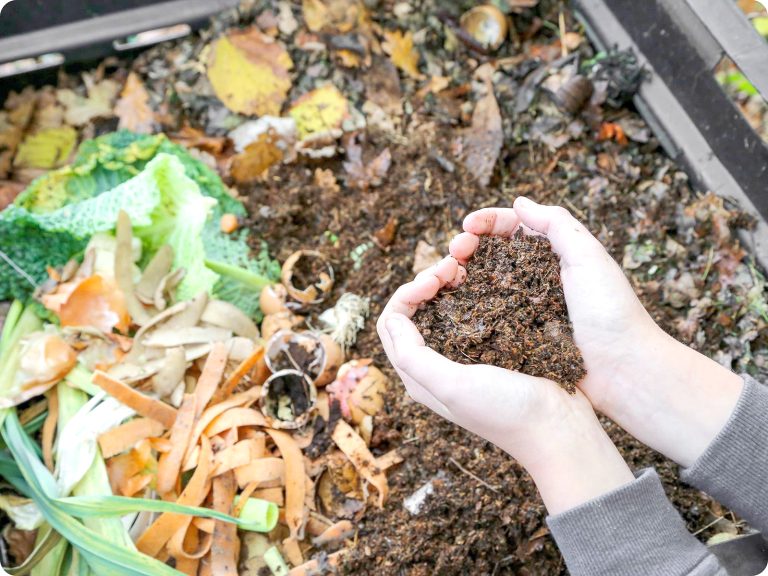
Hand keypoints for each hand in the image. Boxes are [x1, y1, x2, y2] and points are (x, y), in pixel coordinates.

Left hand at [377, 256, 633, 513]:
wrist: (559, 428)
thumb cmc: (506, 410)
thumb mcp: (453, 386)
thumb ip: (414, 357)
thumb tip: (394, 319)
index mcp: (418, 377)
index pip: (392, 323)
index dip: (406, 294)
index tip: (434, 280)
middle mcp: (435, 366)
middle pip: (413, 313)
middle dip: (425, 283)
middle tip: (452, 266)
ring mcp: (464, 357)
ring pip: (440, 309)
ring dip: (445, 284)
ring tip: (465, 268)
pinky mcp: (490, 349)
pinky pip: (469, 313)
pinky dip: (470, 292)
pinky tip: (484, 281)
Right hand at [451, 197, 742, 467]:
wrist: (624, 371)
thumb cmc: (611, 312)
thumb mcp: (589, 257)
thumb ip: (557, 225)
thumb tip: (519, 202)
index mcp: (555, 254)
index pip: (513, 227)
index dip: (487, 222)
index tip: (467, 226)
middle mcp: (537, 278)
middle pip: (493, 253)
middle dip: (468, 245)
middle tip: (453, 251)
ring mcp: (525, 308)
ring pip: (485, 282)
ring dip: (463, 273)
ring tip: (447, 274)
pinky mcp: (519, 336)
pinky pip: (488, 316)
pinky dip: (469, 305)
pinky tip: (454, 303)